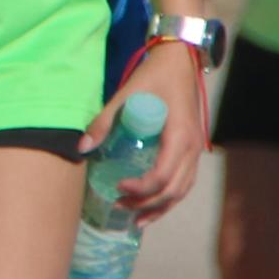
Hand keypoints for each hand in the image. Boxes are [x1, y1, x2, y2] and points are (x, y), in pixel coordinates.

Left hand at [80, 39, 211, 224]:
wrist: (181, 59)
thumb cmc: (154, 75)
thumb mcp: (126, 94)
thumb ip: (104, 121)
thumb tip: (81, 148)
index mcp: (179, 136)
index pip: (162, 176)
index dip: (140, 189)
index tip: (118, 187)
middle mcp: (193, 147)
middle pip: (173, 190)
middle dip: (146, 204)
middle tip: (119, 206)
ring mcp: (197, 149)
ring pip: (183, 190)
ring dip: (160, 206)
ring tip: (135, 218)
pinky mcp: (194, 147)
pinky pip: (186, 181)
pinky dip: (170, 196)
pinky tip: (154, 204)